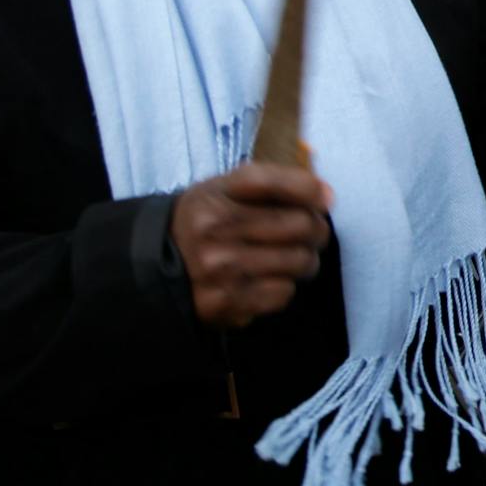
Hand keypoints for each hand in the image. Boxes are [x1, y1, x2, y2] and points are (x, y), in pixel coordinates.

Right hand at [169, 162, 333, 329]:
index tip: (324, 200)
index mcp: (217, 194)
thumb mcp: (228, 188)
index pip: (275, 183)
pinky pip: (283, 293)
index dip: (310, 190)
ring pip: (299, 262)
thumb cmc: (209, 220)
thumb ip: (278, 183)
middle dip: (317, 230)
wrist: (157, 265)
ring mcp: (217, 269)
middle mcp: (214, 230)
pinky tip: (266, 279)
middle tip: (311, 234)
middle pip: (302, 226)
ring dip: (305, 261)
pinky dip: (284, 287)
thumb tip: (328, 197)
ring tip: (290, 258)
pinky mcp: (223, 303)